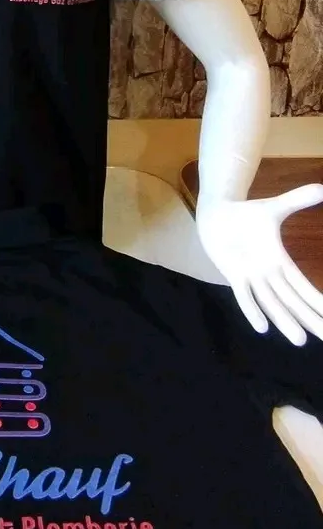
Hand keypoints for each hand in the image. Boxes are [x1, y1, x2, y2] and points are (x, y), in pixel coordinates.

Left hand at [196, 184, 322, 345]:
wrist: (216, 213)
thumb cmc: (246, 215)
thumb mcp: (275, 208)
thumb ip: (297, 200)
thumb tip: (322, 188)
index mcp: (280, 261)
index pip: (303, 287)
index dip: (318, 302)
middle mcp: (267, 273)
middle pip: (292, 301)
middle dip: (310, 319)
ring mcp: (250, 276)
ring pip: (271, 302)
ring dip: (284, 320)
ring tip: (300, 340)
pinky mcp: (232, 273)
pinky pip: (244, 294)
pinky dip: (251, 309)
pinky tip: (263, 328)